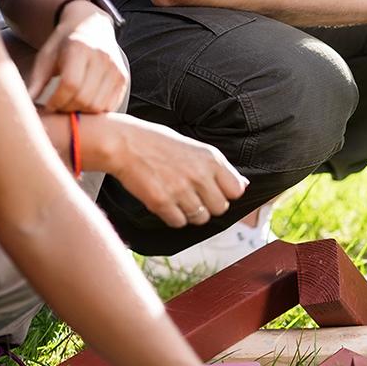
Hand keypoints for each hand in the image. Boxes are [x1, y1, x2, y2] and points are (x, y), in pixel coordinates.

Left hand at [28, 2, 128, 112]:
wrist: (92, 28)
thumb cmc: (64, 44)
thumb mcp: (47, 56)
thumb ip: (37, 80)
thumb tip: (27, 105)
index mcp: (79, 48)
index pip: (70, 84)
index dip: (57, 100)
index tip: (48, 106)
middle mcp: (102, 58)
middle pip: (85, 98)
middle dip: (68, 109)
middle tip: (58, 108)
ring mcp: (115, 69)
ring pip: (98, 106)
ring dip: (82, 112)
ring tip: (70, 106)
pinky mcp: (123, 79)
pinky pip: (109, 106)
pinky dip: (95, 111)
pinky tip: (84, 104)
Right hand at [92, 114, 247, 227]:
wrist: (122, 142)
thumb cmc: (158, 143)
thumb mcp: (195, 148)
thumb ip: (218, 168)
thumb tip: (243, 185)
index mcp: (211, 159)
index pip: (236, 190)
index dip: (225, 193)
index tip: (213, 190)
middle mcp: (200, 175)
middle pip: (220, 208)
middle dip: (209, 206)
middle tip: (193, 196)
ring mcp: (181, 189)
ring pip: (201, 218)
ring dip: (191, 213)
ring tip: (177, 198)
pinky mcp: (162, 202)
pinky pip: (179, 223)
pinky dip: (173, 217)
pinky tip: (165, 203)